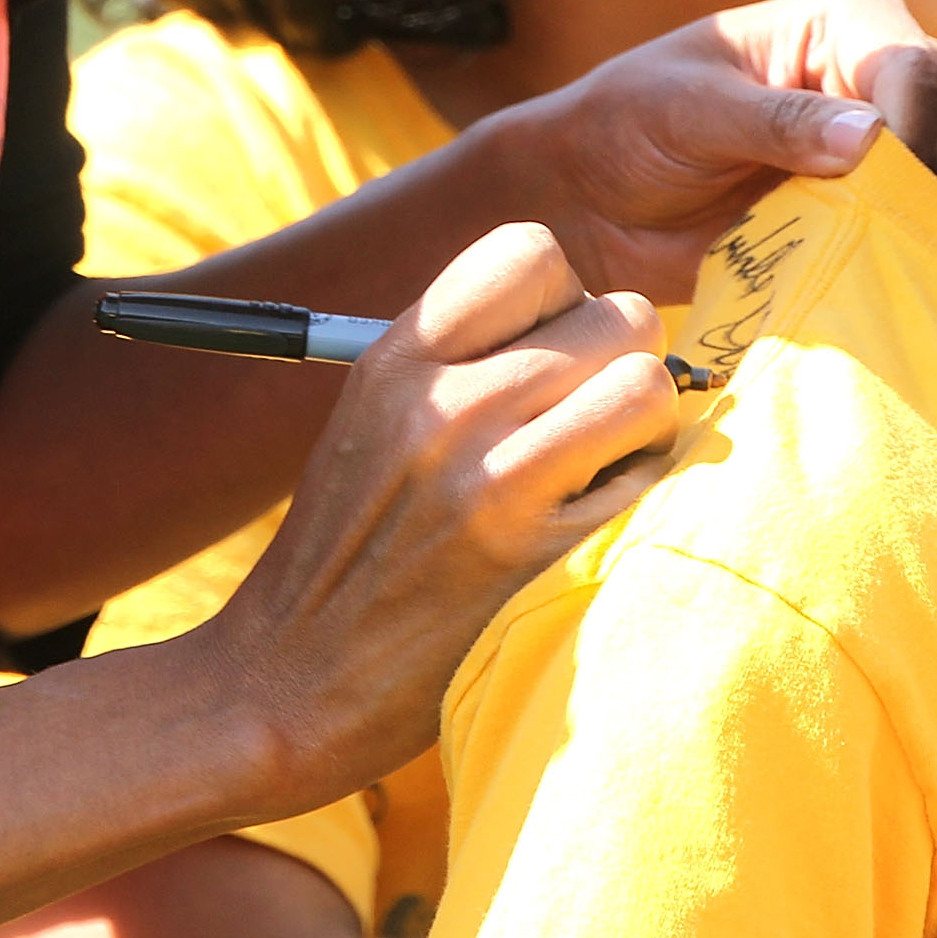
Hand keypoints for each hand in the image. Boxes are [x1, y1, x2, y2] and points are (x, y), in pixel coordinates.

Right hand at [188, 223, 676, 816]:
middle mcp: (443, 404)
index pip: (532, 250)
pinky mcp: (533, 558)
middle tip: (592, 424)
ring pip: (648, 384)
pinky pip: (653, 480)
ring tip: (604, 472)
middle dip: (625, 365)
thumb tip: (586, 319)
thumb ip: (460, 360)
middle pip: (618, 314)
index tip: (554, 355)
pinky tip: (599, 529)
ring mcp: (489, 480)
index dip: (567, 299)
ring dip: (647, 432)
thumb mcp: (372, 422)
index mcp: (397, 359)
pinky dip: (646, 499)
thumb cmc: (346, 554)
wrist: (284, 687)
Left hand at [494, 0, 936, 300]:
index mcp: (845, 21)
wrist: (591, 198)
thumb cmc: (630, 121)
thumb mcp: (691, 111)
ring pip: (929, 205)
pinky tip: (838, 287)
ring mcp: (876, 159)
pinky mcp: (861, 221)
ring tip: (833, 262)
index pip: (910, 69)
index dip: (906, 129)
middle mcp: (877, 83)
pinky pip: (897, 252)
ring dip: (892, 240)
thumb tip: (870, 137)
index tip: (877, 184)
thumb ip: (775, 122)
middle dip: (907, 195)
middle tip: (857, 237)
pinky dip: (874, 272)